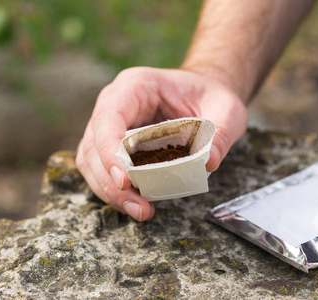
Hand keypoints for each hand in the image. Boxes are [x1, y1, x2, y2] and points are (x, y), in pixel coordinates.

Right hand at [76, 67, 247, 220]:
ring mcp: (111, 123)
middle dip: (110, 182)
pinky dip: (115, 190)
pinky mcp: (114, 142)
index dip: (109, 151)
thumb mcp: (226, 109)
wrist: (204, 93)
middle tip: (139, 208)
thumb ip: (220, 134)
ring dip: (109, 191)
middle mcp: (115, 102)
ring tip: (141, 211)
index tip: (124, 181)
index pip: (109, 118)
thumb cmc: (210, 95)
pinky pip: (101, 168)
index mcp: (136, 86)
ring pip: (90, 160)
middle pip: (93, 145)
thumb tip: (209, 162)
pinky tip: (137, 203)